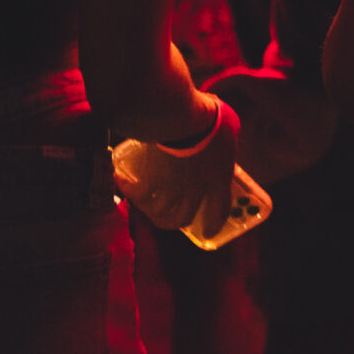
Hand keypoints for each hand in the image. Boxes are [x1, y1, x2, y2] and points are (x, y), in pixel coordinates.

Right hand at [124, 99, 240, 237]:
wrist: (181, 120)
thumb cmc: (210, 120)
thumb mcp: (229, 126)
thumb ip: (228, 135)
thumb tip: (225, 130)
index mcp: (218, 179)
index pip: (219, 211)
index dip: (214, 225)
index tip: (209, 233)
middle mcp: (195, 189)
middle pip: (183, 218)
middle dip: (177, 222)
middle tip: (173, 218)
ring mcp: (171, 187)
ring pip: (159, 213)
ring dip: (151, 210)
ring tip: (146, 204)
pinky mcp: (151, 179)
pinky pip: (137, 194)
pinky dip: (129, 191)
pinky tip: (123, 181)